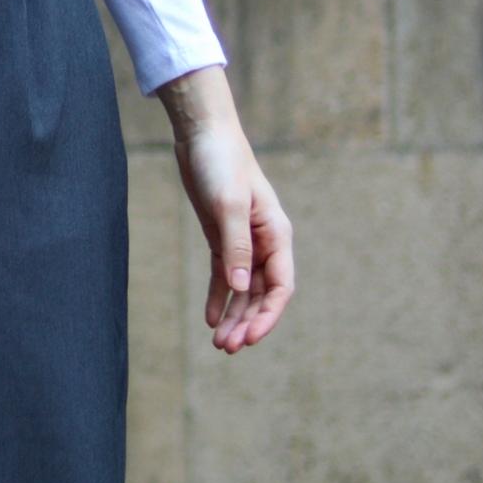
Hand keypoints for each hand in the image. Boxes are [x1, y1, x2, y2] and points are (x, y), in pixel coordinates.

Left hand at [157, 68, 294, 353]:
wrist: (201, 133)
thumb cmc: (221, 162)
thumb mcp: (228, 205)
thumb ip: (236, 246)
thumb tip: (242, 288)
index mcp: (276, 234)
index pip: (280, 287)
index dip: (268, 316)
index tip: (250, 339)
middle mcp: (265, 242)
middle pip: (262, 294)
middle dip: (248, 323)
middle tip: (227, 349)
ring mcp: (244, 241)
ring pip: (244, 289)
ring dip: (234, 315)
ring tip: (219, 344)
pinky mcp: (223, 237)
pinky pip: (225, 275)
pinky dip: (220, 297)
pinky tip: (211, 318)